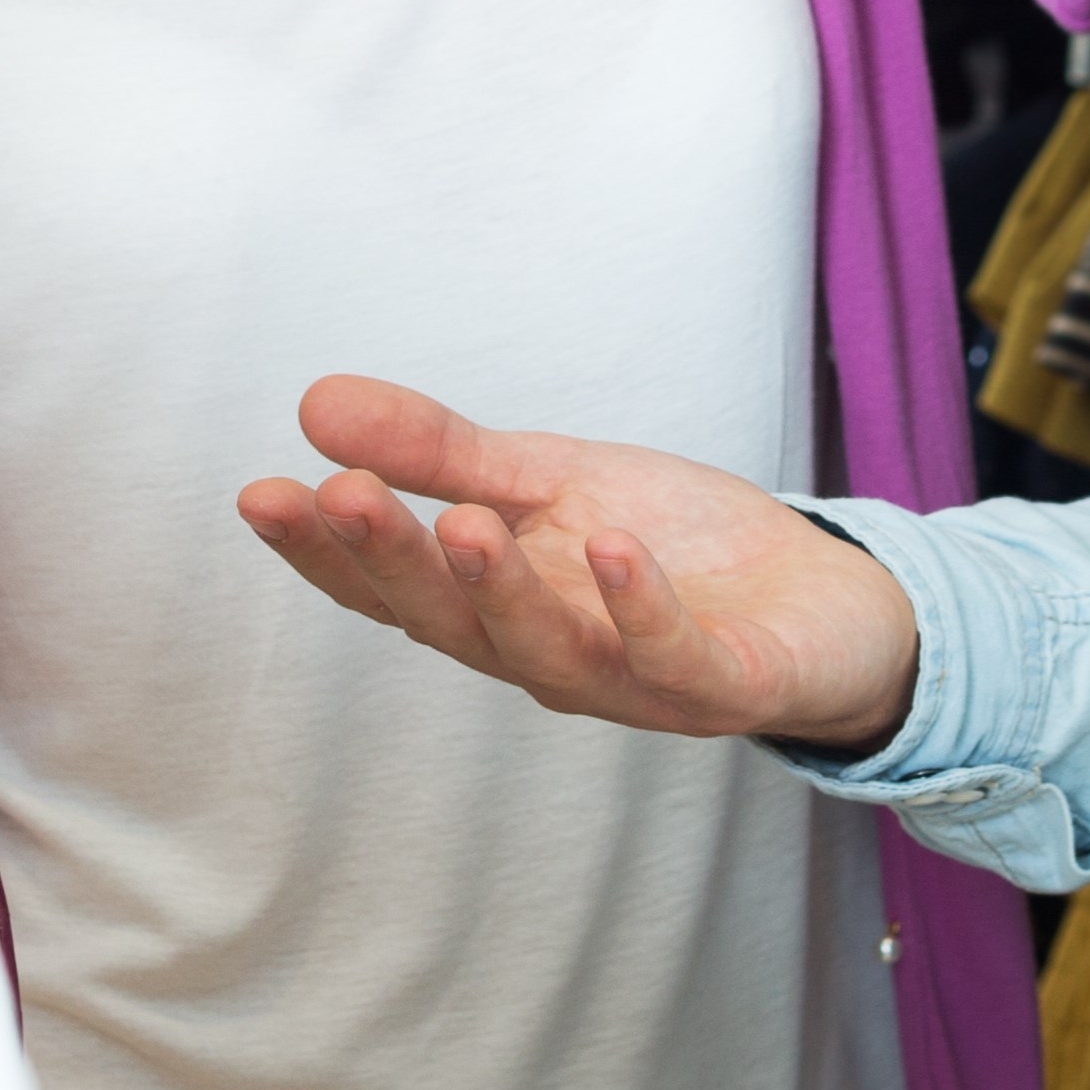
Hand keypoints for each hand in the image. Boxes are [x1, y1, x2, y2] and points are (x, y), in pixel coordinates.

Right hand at [233, 375, 925, 749]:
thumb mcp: (552, 478)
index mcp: (499, 609)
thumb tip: (317, 404)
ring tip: (461, 524)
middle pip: (454, 624)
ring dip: (502, 592)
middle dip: (394, 563)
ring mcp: (635, 683)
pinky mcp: (726, 686)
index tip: (262, 492)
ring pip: (549, 653)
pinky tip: (610, 549)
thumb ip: (443, 454)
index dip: (327, 551)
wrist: (827, 601)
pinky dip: (639, 609)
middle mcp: (551, 660)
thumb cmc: (680, 547)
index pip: (393, 589)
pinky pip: (674, 657)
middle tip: (339, 494)